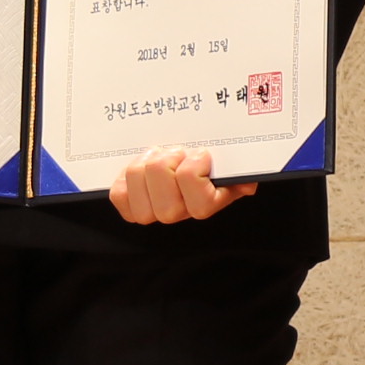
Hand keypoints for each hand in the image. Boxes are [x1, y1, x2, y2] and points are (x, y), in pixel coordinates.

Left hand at [110, 147, 254, 224]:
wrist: (196, 173)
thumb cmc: (214, 169)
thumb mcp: (233, 168)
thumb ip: (242, 172)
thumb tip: (246, 183)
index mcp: (204, 203)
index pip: (191, 180)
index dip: (193, 163)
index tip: (201, 153)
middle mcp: (177, 213)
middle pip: (159, 176)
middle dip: (165, 157)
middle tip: (175, 152)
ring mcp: (152, 212)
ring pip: (136, 180)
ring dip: (145, 162)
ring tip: (158, 156)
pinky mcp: (130, 208)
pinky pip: (118, 194)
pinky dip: (124, 177)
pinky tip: (141, 170)